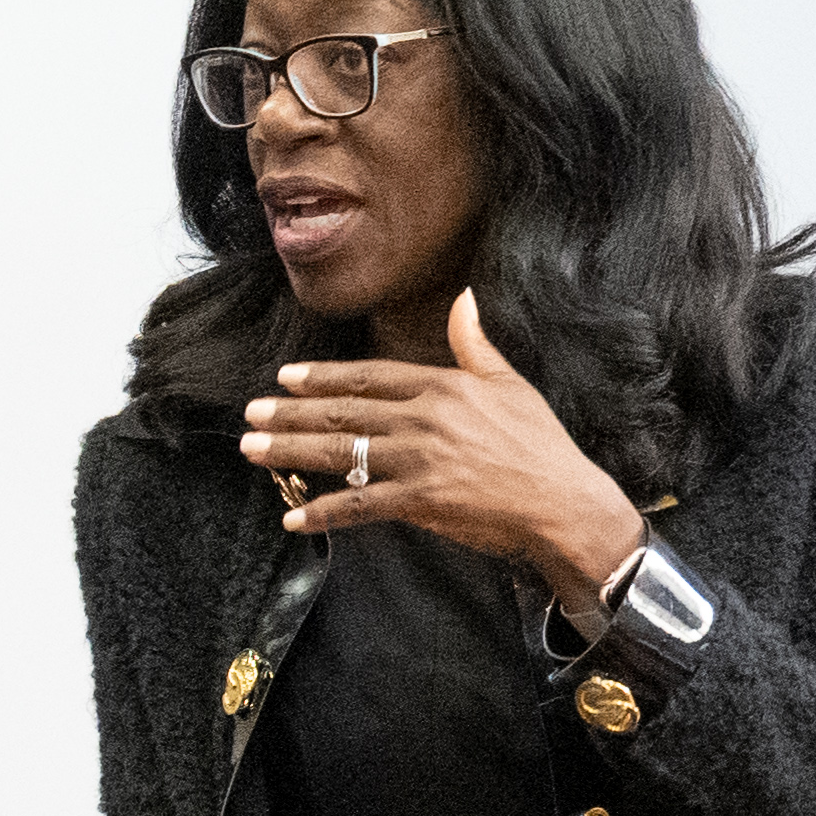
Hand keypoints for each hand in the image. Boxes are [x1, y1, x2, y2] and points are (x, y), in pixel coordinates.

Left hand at [249, 291, 644, 611]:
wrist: (564, 503)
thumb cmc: (540, 445)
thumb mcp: (510, 384)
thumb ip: (475, 344)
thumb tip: (465, 298)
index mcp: (444, 387)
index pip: (369, 377)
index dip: (324, 377)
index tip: (286, 377)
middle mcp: (425, 419)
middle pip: (344, 413)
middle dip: (291, 414)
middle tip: (251, 413)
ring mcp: (420, 460)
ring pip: (341, 453)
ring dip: (290, 452)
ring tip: (251, 450)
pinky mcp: (420, 500)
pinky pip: (359, 506)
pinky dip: (323, 513)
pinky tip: (292, 517)